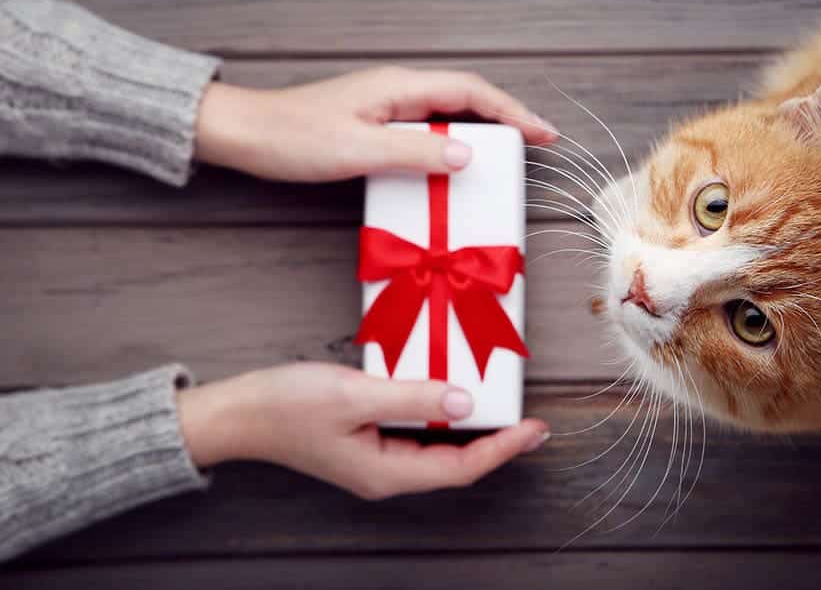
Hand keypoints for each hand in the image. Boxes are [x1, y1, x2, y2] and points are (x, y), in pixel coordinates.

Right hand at [176, 363, 549, 498]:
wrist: (237, 413)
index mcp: (385, 473)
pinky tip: (450, 397)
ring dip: (471, 431)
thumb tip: (464, 402)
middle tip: (531, 422)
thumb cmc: (286, 405)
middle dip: (496, 444)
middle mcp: (385, 475)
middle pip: (455, 464)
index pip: (461, 468)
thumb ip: (412, 397)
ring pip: (437, 451)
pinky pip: (416, 436)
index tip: (535, 429)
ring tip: (501, 409)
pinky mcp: (365, 443)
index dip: (503, 449)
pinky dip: (441, 418)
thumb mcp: (354, 394)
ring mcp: (374, 461)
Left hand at [194, 66, 555, 181]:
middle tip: (537, 142)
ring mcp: (386, 106)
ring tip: (508, 155)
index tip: (542, 132)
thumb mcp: (358, 149)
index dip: (511, 111)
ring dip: (481, 130)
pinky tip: (456, 164)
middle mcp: (397, 90)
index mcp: (398, 87)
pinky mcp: (374, 124)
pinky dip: (452, 142)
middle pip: (465, 98)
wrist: (247, 135)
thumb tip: (466, 154)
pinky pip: (426, 128)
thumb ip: (415, 151)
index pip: (469, 91)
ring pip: (448, 113)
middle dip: (506, 118)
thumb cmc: (294, 138)